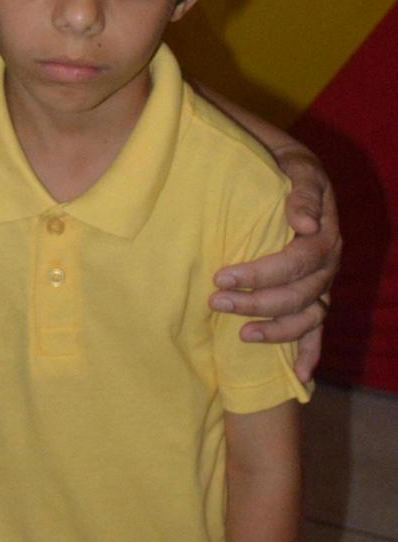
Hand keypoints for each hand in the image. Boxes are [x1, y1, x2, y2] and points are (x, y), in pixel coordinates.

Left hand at [212, 146, 339, 381]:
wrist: (280, 165)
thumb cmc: (281, 166)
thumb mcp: (295, 167)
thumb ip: (301, 193)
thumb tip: (304, 225)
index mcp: (323, 235)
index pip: (296, 262)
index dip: (260, 273)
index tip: (222, 276)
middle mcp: (327, 264)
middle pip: (297, 293)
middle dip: (256, 302)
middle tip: (215, 300)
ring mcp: (320, 282)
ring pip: (306, 316)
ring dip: (276, 330)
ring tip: (241, 334)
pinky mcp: (312, 294)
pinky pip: (315, 329)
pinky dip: (308, 352)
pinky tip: (298, 377)